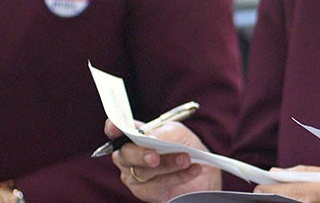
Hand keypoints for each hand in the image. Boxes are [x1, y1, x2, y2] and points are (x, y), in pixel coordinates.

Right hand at [104, 119, 220, 201]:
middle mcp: (130, 156)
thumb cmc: (186, 146)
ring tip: (186, 159)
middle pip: (124, 155)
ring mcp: (135, 176)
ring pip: (143, 172)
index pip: (117, 132)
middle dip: (140, 155)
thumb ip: (161, 133)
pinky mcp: (147, 192)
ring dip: (168, 164)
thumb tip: (147, 136)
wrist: (206, 170)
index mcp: (134, 137)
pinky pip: (158, 185)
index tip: (115, 127)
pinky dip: (178, 176)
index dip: (113, 128)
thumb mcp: (176, 132)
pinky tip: (193, 169)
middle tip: (155, 157)